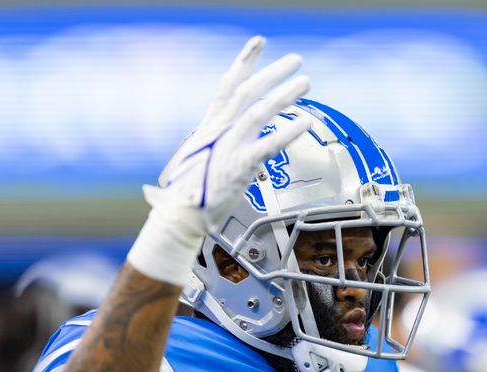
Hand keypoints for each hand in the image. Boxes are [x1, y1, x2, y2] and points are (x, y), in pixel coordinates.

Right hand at [127, 36, 310, 284]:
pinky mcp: (240, 167)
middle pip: (249, 91)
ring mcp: (230, 147)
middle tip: (296, 60)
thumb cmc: (193, 188)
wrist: (181, 215)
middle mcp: (220, 130)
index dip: (244, 61)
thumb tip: (234, 126)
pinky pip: (268, 145)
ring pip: (260, 111)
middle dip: (273, 72)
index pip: (229, 84)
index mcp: (211, 125)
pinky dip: (288, 133)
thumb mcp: (203, 154)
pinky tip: (305, 122)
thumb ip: (221, 138)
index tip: (259, 42)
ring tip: (305, 82)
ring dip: (284, 94)